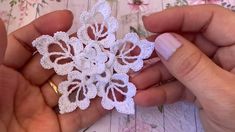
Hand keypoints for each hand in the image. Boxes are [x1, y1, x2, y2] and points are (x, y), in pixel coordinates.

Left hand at [0, 10, 106, 131]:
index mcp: (3, 74)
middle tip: (99, 39)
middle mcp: (24, 88)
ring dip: (91, 76)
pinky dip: (95, 106)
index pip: (26, 45)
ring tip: (112, 63)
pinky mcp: (54, 130)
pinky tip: (112, 94)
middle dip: (77, 51)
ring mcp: (41, 109)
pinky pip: (78, 117)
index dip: (46, 30)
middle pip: (55, 64)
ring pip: (70, 88)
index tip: (68, 19)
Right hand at [133, 5, 234, 131]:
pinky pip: (181, 86)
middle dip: (158, 53)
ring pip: (180, 66)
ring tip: (134, 84)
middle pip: (188, 43)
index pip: (208, 19)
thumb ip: (192, 66)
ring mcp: (213, 73)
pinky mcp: (204, 89)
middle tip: (135, 59)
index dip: (177, 18)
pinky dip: (162, 92)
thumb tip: (162, 41)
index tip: (149, 24)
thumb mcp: (221, 94)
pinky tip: (145, 97)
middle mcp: (227, 54)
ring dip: (155, 75)